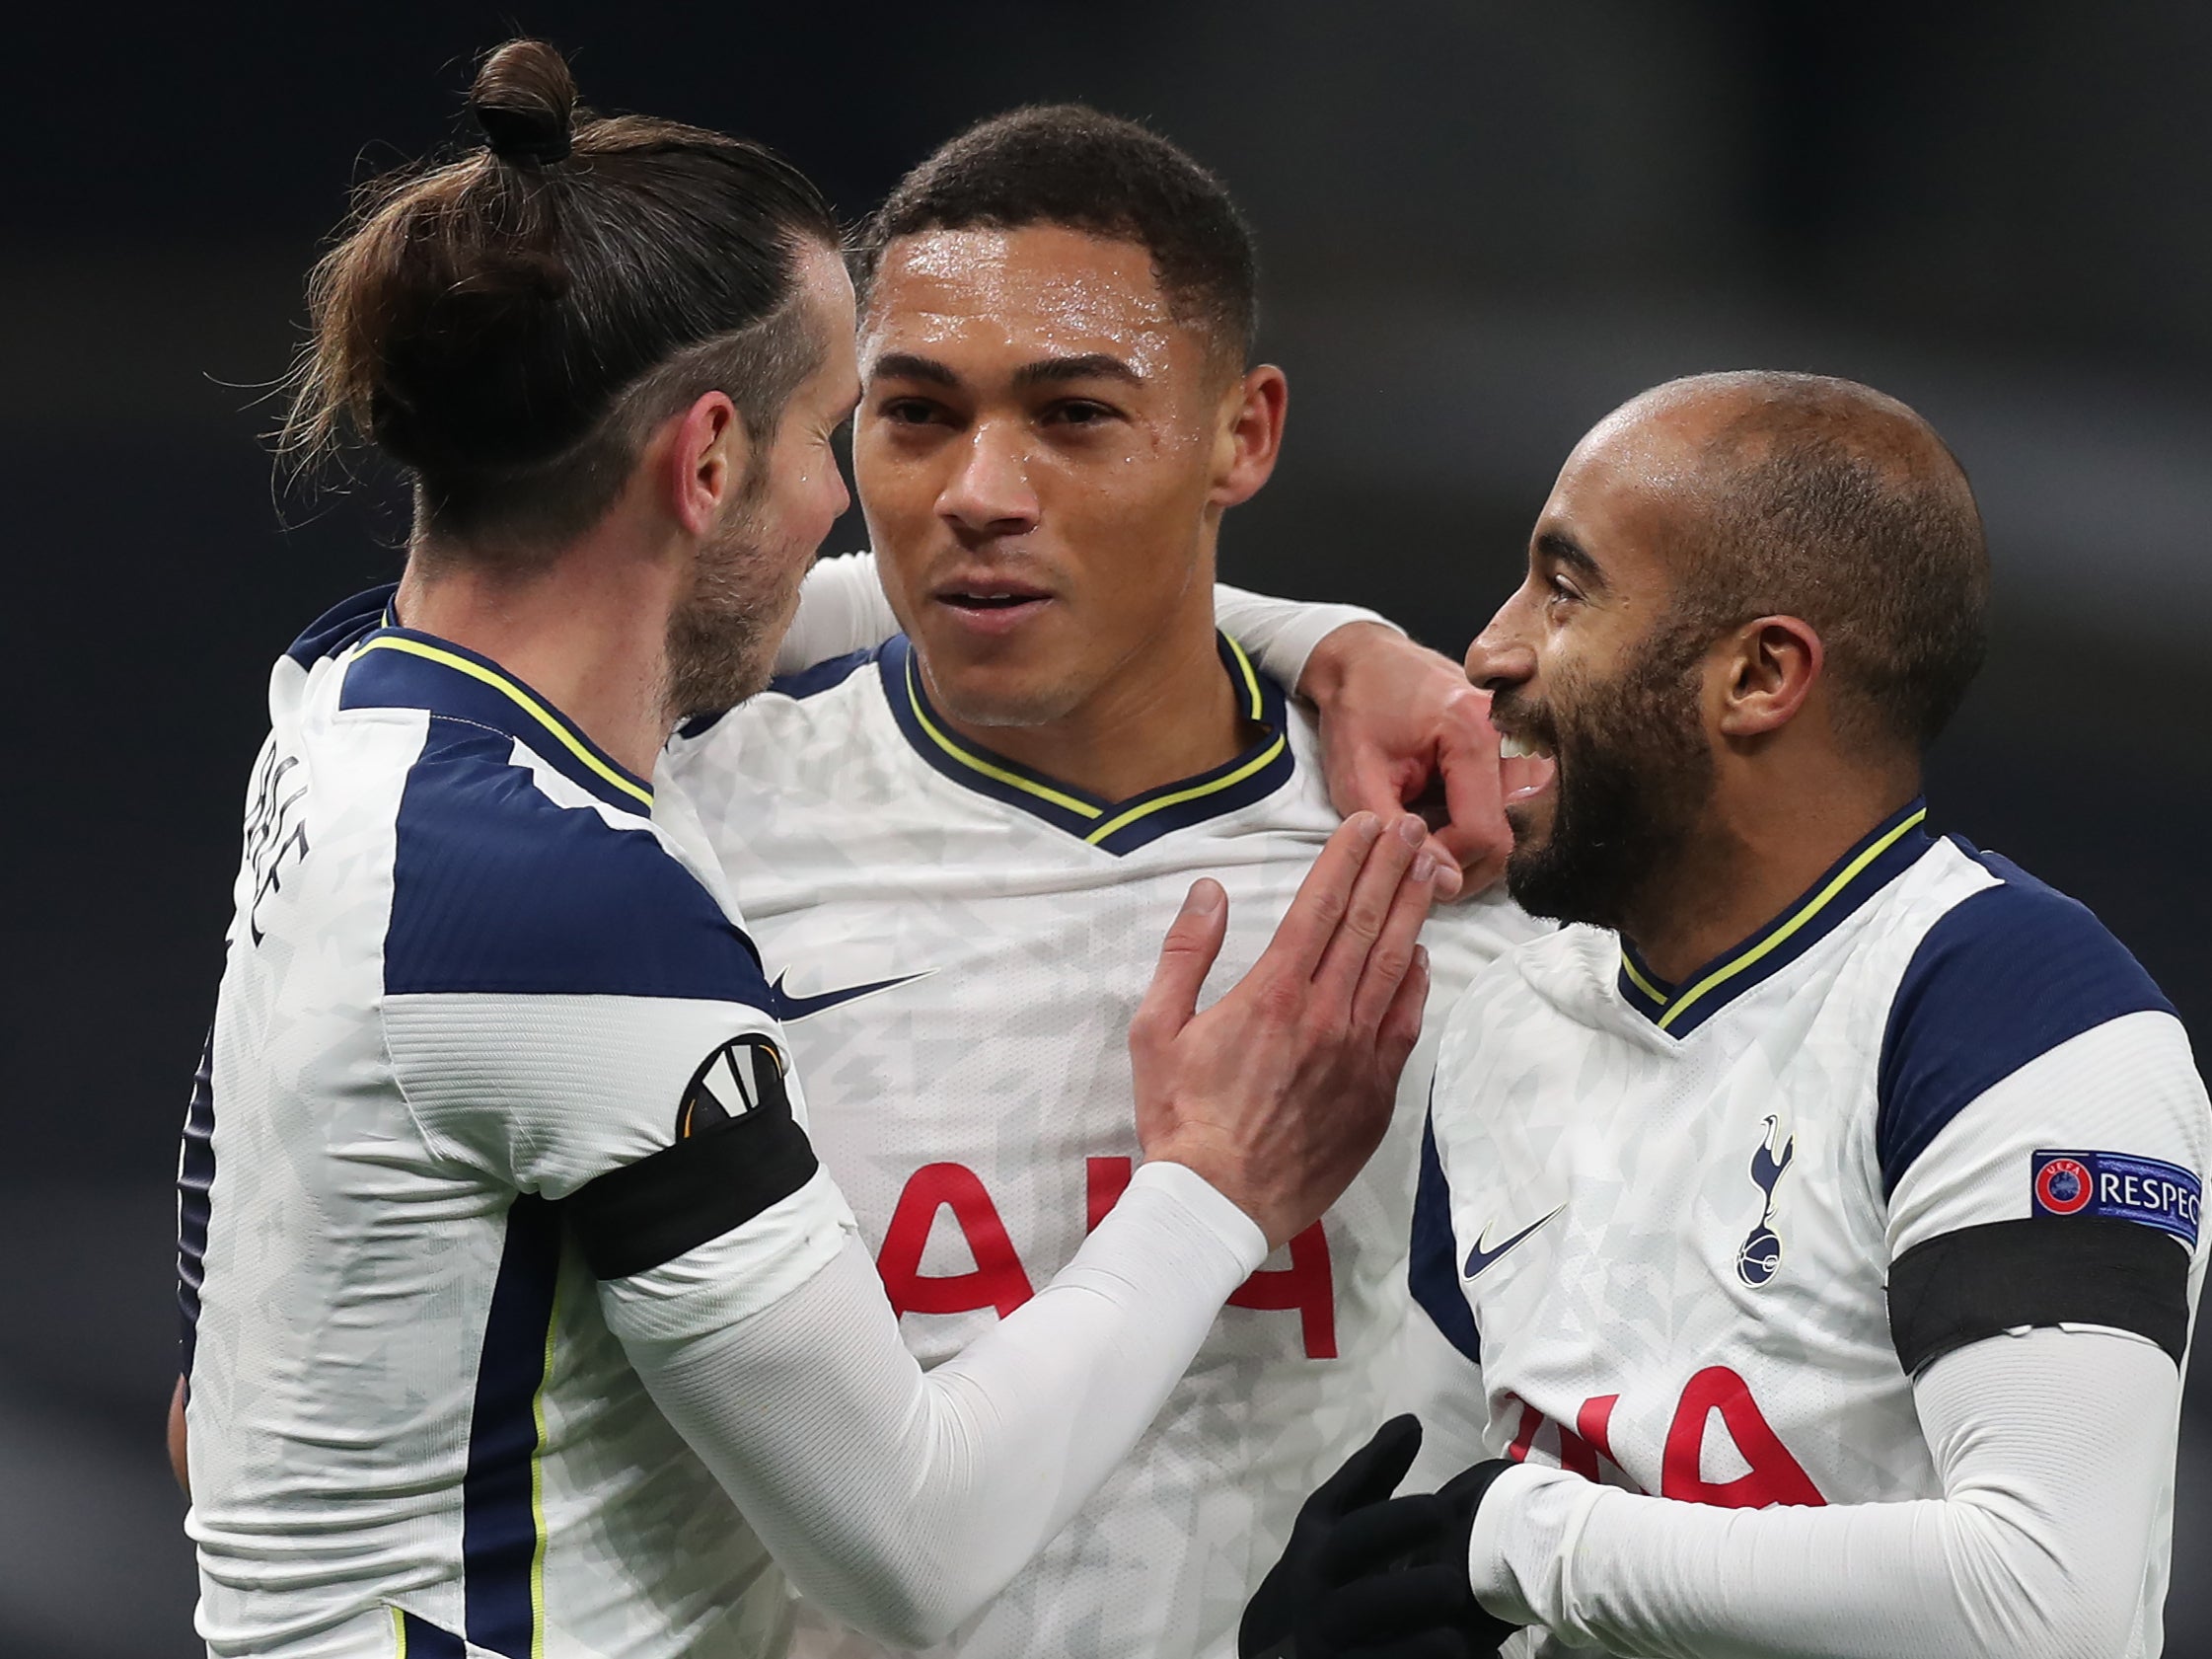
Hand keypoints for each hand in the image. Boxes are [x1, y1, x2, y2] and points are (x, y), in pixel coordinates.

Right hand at [1130, 812, 1438, 1246]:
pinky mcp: (1375, 1091)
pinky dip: (1417, 983)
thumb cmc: (1179, 1115)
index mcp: (1270, 992)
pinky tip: (1422, 955)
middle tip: (1411, 827)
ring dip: (1414, 911)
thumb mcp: (1156, 1030)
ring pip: (1395, 966)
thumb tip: (1210, 890)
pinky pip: (1404, 1024)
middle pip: (1367, 923)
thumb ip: (1185, 954)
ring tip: (1429, 869)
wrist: (1219, 1203)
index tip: (1364, 823)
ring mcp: (1357, 1053)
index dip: (1346, 858)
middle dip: (1391, 868)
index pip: (1318, 905)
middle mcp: (1324, 1013)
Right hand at [1241, 1416, 1517, 1658]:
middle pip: (1363, 1603)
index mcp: (1317, 1554)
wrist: (1281, 1646)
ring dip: (1425, 1646)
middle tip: (1454, 1585)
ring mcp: (1328, 1653)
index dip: (1398, 1522)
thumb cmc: (1323, 1570)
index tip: (1442, 1510)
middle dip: (1412, 1592)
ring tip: (1459, 1639)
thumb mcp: (1334, 1521)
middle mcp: (1317, 1606)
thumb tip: (1412, 1422)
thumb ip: (1371, 1475)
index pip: (1354, 1535)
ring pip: (1375, 1656)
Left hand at [1298, 622, 1511, 898]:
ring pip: (1518, 825)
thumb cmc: (1356, 712)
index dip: (1449, 863)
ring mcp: (1520, 738)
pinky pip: (1515, 806)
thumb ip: (1396, 833)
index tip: (1410, 860)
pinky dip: (1483, 824)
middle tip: (1420, 860)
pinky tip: (1446, 818)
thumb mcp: (1358, 778)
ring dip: (1476, 846)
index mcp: (1473, 734)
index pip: (1486, 833)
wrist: (1363, 661)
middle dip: (1466, 862)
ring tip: (1432, 838)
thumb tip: (1447, 883)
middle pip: (1511, 835)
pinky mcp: (1518, 745)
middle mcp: (1511, 734)